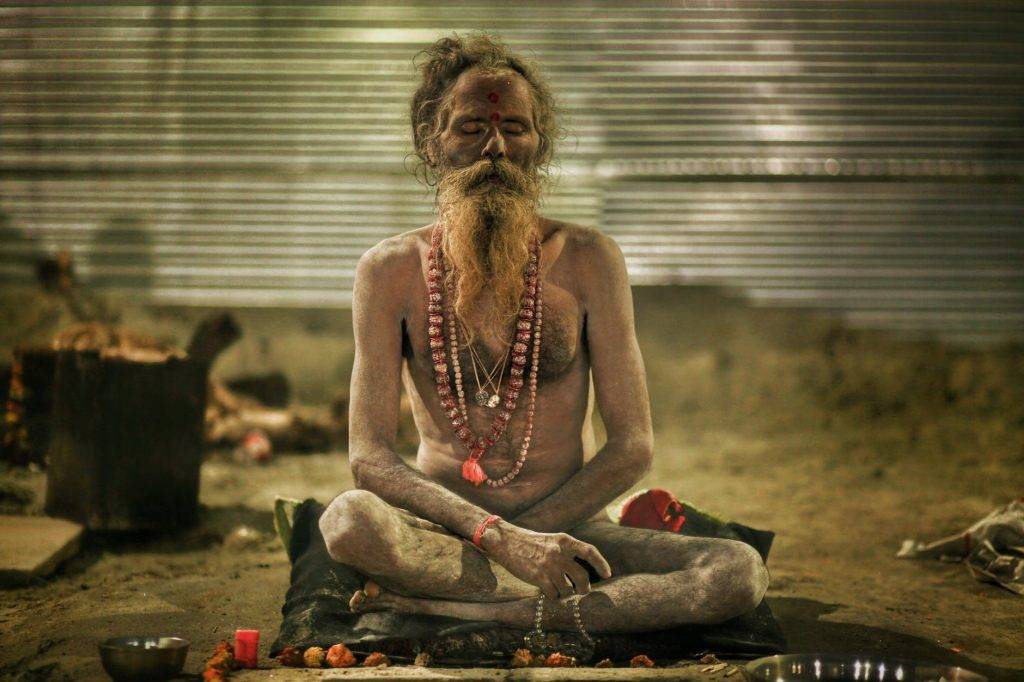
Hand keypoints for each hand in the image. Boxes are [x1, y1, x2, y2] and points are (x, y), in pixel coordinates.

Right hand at [480, 520, 612, 597]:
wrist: (506, 541)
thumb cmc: (530, 542)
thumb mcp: (552, 540)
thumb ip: (567, 552)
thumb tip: (582, 572)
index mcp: (564, 540)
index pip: (590, 552)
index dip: (601, 564)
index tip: (607, 574)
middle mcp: (559, 553)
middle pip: (582, 577)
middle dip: (584, 588)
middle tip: (581, 591)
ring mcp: (549, 566)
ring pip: (567, 589)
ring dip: (565, 593)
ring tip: (558, 589)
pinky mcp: (538, 577)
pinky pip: (553, 594)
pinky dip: (552, 596)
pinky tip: (546, 590)